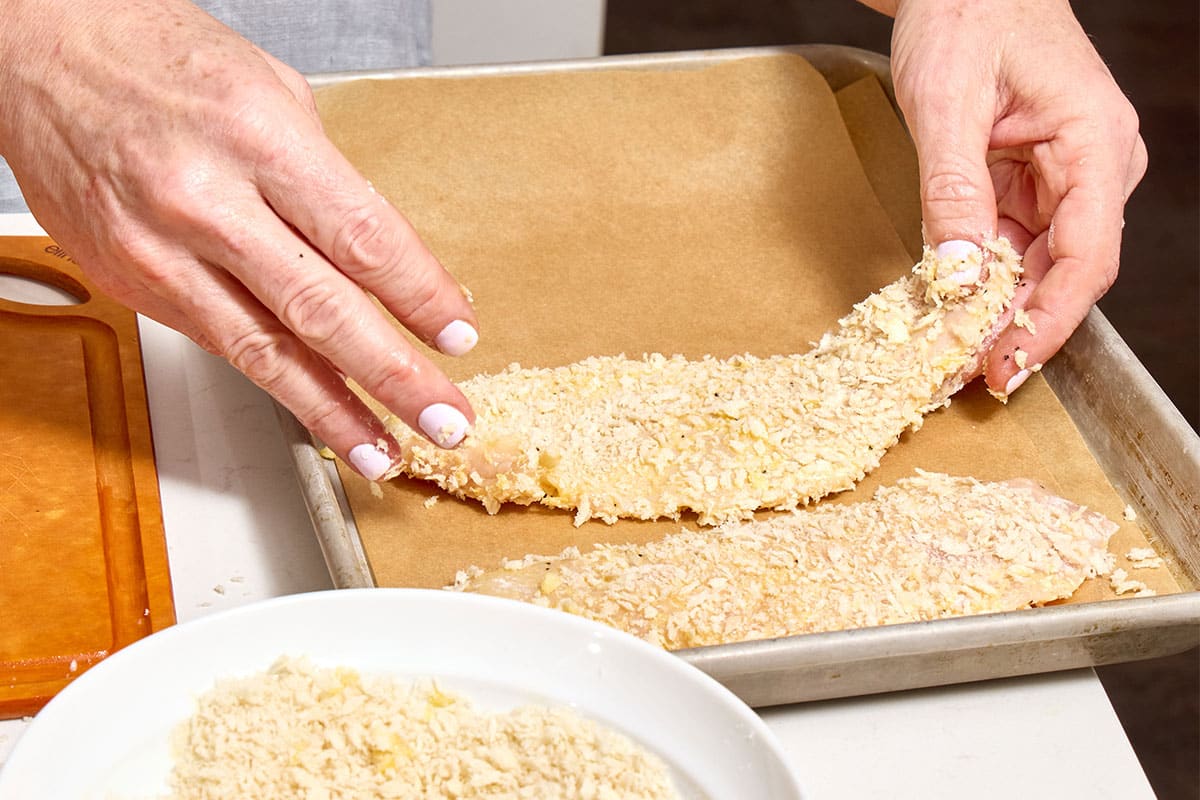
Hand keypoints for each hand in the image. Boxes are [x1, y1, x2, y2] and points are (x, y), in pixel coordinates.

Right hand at [0, 0, 478, 478]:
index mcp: (258, 137)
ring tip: (383, 449)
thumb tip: (380, 261)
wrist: (40, 51)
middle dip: (396, 377)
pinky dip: (276, 384)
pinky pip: (220, 344)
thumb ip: (326, 181)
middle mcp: (207, 199)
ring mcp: (161, 249)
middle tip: (445, 419)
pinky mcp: (130, 283)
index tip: (457, 336)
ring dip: (335, 412)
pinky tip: (316, 409)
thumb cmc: (159, 57)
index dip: (421, 296)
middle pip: (323, 310)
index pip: (364, 237)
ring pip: (265, 353)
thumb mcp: (273, 92)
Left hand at [860, 0, 1146, 394]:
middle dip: (1013, 329)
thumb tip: (960, 273)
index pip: (1087, 256)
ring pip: (1033, 267)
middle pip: (1061, 273)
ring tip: (948, 358)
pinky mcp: (1028, 184)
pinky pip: (1008, 246)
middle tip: (962, 377)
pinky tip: (948, 313)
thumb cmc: (968, 15)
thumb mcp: (946, 103)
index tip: (1008, 364)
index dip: (1049, 321)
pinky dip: (979, 281)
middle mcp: (1090, 168)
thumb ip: (953, 189)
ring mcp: (1061, 179)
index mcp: (1094, 143)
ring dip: (992, 313)